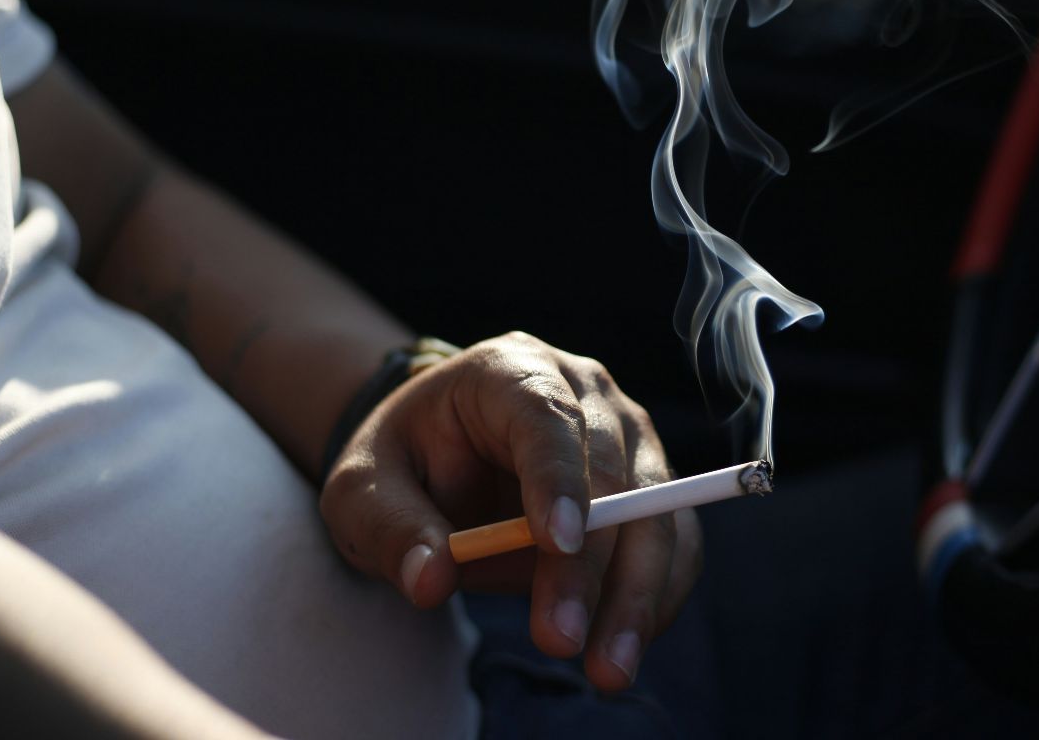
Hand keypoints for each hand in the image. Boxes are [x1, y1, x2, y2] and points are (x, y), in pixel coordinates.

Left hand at [320, 331, 702, 689]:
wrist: (439, 459)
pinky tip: (623, 645)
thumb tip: (430, 580)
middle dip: (590, 564)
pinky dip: (658, 596)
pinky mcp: (650, 488)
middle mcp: (584, 392)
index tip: (555, 544)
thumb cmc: (403, 465)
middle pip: (612, 472)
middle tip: (561, 639)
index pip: (546, 416)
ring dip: (639, 593)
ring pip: (658, 511)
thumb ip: (391, 529)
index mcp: (509, 371)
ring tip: (606, 667)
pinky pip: (675, 541)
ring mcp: (627, 437)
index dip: (558, 478)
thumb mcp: (363, 490)